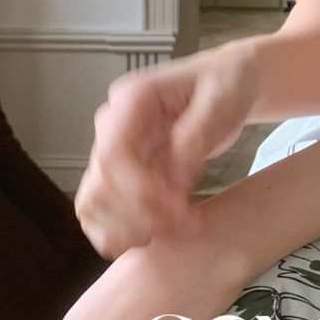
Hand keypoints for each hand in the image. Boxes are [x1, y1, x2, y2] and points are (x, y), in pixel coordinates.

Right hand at [75, 39, 258, 258]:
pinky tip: (160, 234)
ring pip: (94, 202)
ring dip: (129, 227)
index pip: (113, 152)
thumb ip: (195, 136)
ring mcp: (113, 150)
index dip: (139, 187)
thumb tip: (174, 179)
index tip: (176, 204)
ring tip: (175, 232)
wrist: (225, 85)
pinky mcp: (122, 173)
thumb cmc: (225, 86)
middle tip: (184, 224)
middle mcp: (112, 126)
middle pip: (99, 183)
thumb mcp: (221, 101)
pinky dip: (125, 230)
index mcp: (130, 100)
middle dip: (138, 214)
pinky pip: (104, 210)